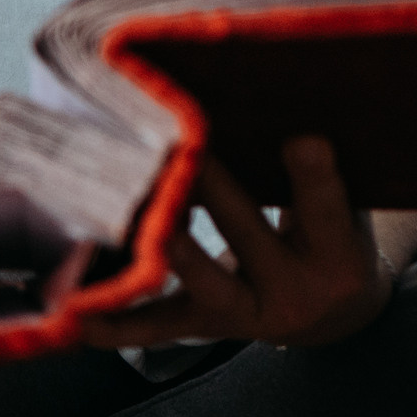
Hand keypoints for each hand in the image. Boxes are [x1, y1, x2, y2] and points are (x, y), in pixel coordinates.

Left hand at [76, 140, 391, 350]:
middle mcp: (295, 291)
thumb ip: (309, 169)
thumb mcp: (342, 203)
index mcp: (338, 255)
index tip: (302, 136)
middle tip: (181, 143)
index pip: (325, 209)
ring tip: (130, 216)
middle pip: (247, 231)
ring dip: (165, 245)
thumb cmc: (330, 231)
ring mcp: (248, 314)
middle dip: (213, 187)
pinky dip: (116, 321)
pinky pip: (158, 326)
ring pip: (202, 280)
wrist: (336, 317)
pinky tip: (74, 314)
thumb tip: (265, 90)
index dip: (314, 176)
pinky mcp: (206, 327)